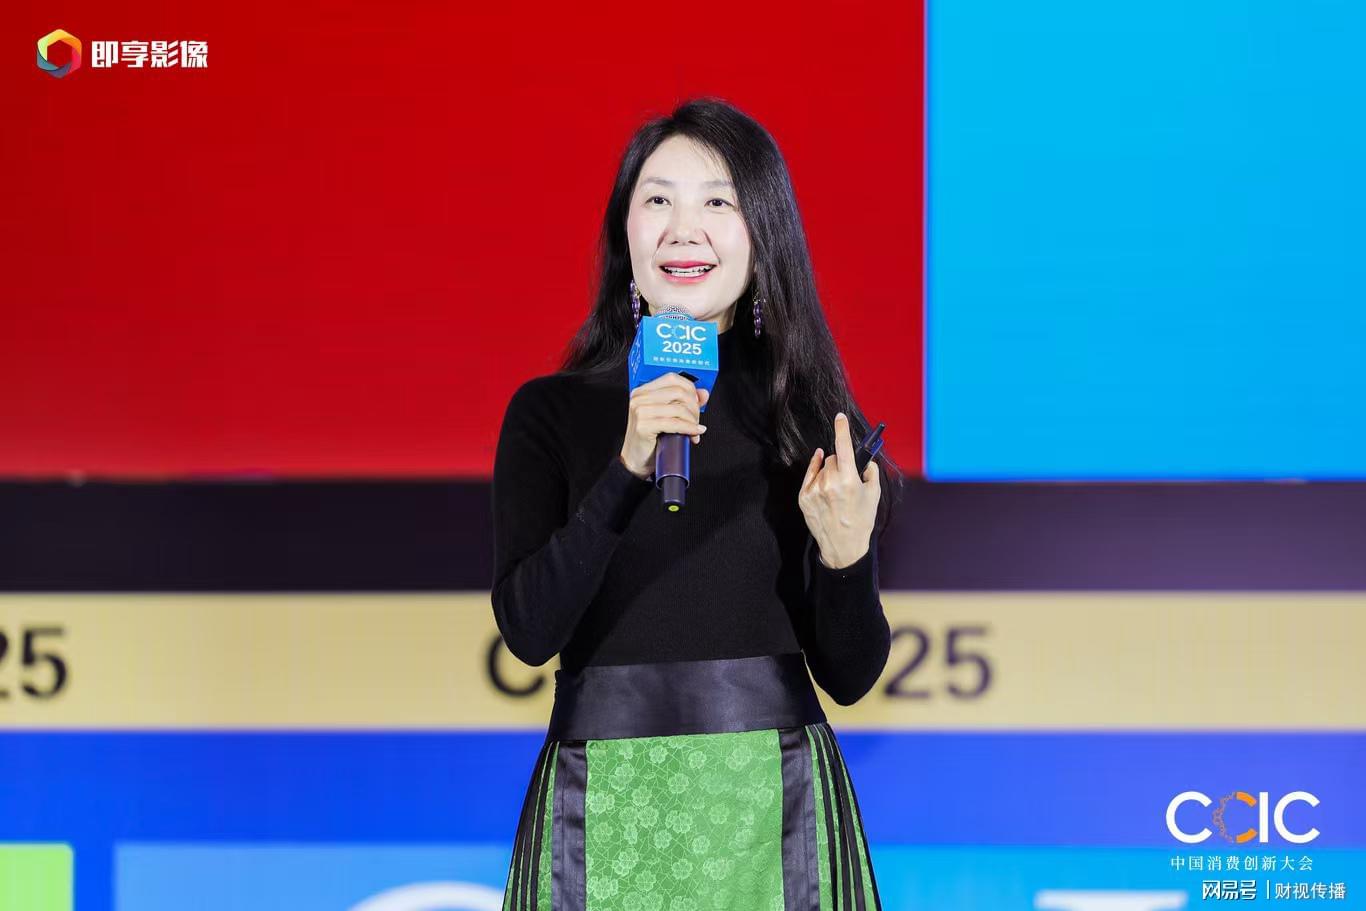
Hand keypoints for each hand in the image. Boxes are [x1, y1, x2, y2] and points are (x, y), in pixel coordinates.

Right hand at [619, 374, 709, 479]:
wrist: (635, 461)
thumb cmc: (650, 439)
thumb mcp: (668, 417)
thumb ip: (684, 402)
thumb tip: (703, 394)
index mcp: (643, 391)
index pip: (672, 378)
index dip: (690, 389)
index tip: (698, 402)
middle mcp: (639, 398)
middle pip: (678, 392)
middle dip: (694, 407)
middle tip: (697, 421)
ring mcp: (640, 411)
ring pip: (678, 408)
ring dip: (692, 420)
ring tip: (695, 430)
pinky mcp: (643, 426)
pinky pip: (675, 423)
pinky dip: (689, 428)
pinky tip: (694, 434)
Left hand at [798, 412, 880, 568]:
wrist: (843, 546)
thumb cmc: (860, 520)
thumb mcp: (873, 495)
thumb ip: (871, 472)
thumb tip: (865, 459)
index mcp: (848, 481)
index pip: (843, 447)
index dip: (841, 429)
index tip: (839, 416)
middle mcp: (829, 483)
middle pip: (833, 458)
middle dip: (840, 463)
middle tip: (847, 477)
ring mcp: (814, 490)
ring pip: (822, 467)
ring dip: (829, 472)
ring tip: (837, 491)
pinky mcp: (803, 497)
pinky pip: (810, 475)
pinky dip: (816, 473)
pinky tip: (822, 477)